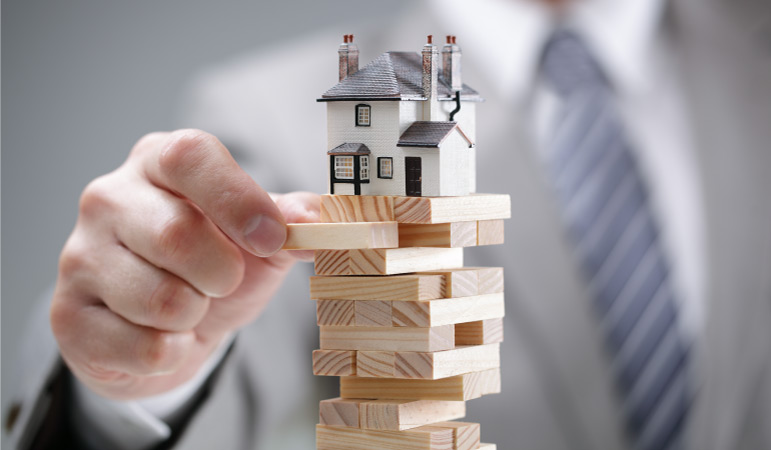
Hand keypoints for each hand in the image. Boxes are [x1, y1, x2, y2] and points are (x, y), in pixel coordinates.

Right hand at [50, 129, 318, 399]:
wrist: (165, 329)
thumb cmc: (212, 269)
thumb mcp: (257, 241)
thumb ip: (290, 222)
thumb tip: (318, 216)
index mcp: (159, 163)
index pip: (190, 156)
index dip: (238, 199)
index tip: (271, 238)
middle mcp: (109, 198)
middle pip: (177, 235)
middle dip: (222, 274)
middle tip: (222, 281)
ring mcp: (79, 255)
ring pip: (161, 299)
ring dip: (195, 316)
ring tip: (188, 307)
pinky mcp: (67, 315)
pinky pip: (145, 347)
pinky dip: (173, 352)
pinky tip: (163, 336)